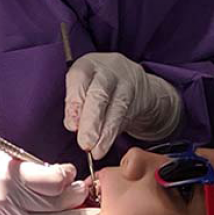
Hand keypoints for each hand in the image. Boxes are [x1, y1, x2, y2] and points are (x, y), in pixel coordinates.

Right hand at [0, 147, 96, 214]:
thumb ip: (21, 165)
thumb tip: (48, 173)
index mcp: (8, 174)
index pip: (52, 178)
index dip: (66, 175)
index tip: (69, 171)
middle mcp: (12, 199)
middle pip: (56, 201)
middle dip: (76, 196)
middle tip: (87, 191)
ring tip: (92, 214)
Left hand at [65, 52, 182, 159]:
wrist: (135, 81)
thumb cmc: (100, 85)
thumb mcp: (84, 86)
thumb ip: (77, 103)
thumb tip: (72, 125)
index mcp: (88, 64)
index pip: (79, 78)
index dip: (74, 102)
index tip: (71, 126)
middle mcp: (109, 69)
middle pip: (100, 93)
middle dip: (91, 121)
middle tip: (84, 143)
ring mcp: (128, 82)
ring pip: (117, 108)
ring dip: (104, 133)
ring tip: (96, 150)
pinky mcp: (141, 96)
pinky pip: (126, 117)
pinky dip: (113, 134)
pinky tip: (104, 146)